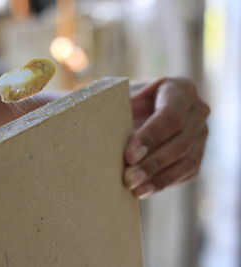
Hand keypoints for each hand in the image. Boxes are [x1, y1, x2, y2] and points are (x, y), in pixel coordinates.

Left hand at [124, 78, 209, 198]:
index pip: (171, 116)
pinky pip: (185, 172)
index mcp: (180, 89)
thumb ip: (116, 106)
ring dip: (159, 178)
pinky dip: (163, 183)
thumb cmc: (126, 102)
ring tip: (135, 189)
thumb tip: (95, 120)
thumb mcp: (121, 97)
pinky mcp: (197, 154)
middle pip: (180, 141)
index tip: (129, 156)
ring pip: (186, 160)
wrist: (137, 112)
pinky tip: (143, 190)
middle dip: (152, 162)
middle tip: (129, 178)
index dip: (151, 137)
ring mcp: (201, 134)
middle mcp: (197, 110)